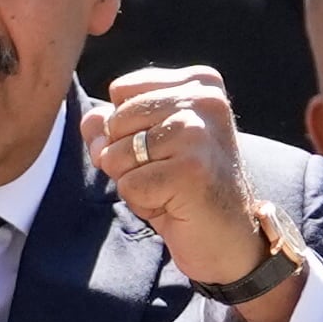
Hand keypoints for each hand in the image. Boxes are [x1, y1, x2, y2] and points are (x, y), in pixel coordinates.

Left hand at [85, 66, 274, 281]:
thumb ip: (111, 124)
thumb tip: (93, 127)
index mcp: (199, 83)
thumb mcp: (146, 147)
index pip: (120, 90)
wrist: (229, 238)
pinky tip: (174, 204)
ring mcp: (197, 133)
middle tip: (167, 174)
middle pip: (115, 120)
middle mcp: (204, 99)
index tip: (163, 149)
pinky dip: (142, 202)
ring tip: (170, 188)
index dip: (124, 128)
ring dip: (134, 181)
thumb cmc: (184, 188)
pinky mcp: (190, 170)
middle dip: (126, 157)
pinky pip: (129, 184)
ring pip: (116, 154)